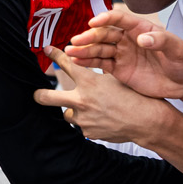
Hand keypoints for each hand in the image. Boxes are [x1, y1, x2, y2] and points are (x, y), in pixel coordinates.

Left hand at [33, 48, 182, 146]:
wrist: (146, 121)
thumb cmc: (135, 96)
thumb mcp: (115, 78)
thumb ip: (97, 76)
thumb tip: (85, 68)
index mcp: (89, 82)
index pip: (66, 64)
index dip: (54, 55)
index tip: (47, 50)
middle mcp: (81, 100)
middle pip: (47, 97)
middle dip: (40, 95)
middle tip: (36, 94)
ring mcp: (83, 119)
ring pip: (69, 114)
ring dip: (76, 112)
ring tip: (94, 110)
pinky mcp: (88, 132)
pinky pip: (83, 126)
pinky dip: (90, 123)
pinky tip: (104, 120)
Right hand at [64, 6, 157, 89]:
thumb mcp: (178, 49)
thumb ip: (162, 42)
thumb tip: (142, 39)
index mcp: (141, 28)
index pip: (120, 19)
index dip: (106, 19)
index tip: (94, 22)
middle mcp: (128, 39)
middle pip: (105, 34)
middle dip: (89, 37)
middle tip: (75, 41)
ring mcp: (122, 54)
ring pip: (99, 49)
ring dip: (84, 50)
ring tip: (69, 52)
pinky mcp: (119, 69)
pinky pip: (101, 64)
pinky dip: (88, 63)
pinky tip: (76, 62)